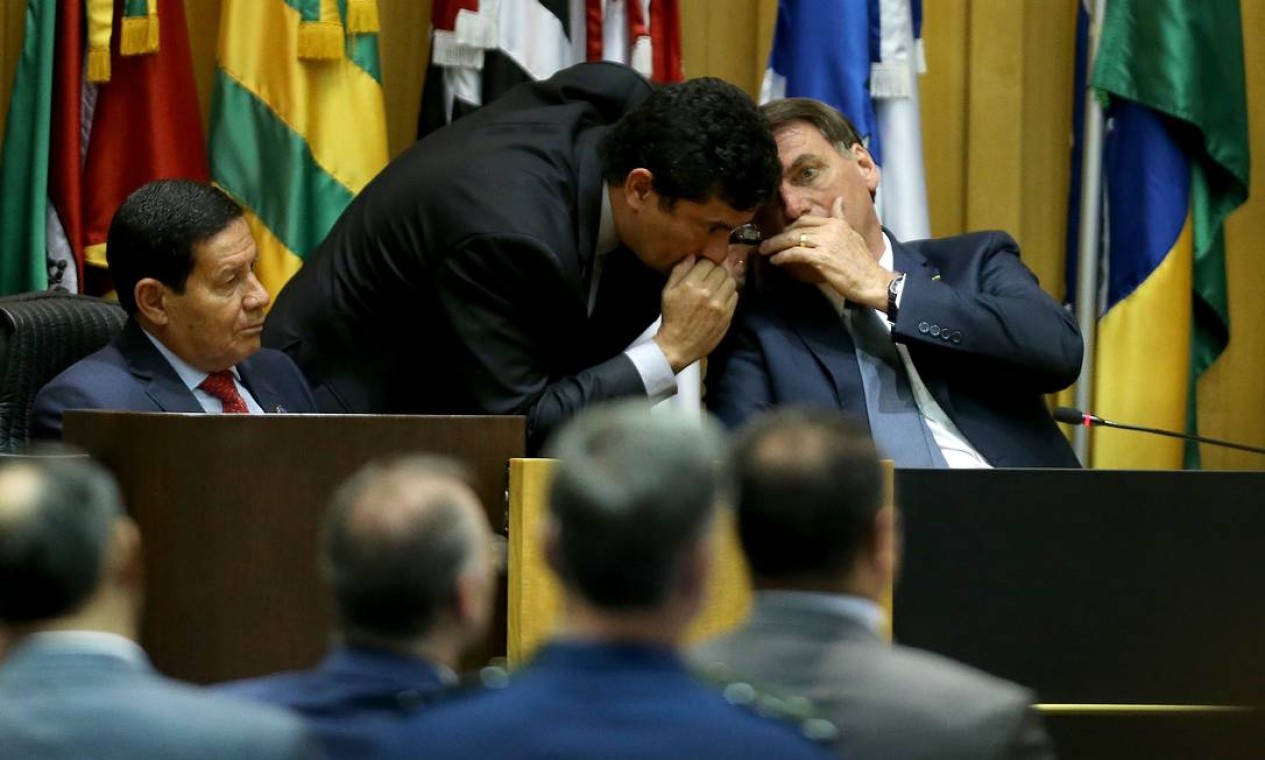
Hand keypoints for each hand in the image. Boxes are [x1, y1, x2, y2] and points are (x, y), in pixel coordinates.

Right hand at [654, 257, 738, 372]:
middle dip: (716, 271)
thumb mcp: (668, 292)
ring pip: (731, 281)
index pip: (707, 262)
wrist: (678, 345)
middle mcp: (708, 292)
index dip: (705, 263)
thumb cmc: (672, 317)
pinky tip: (721, 298)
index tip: (703, 269)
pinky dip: (729, 293)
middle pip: (721, 270)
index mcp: (691, 285)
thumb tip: (692, 255)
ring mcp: (720, 304)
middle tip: (711, 277)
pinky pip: (735, 295)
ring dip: (725, 281)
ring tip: (717, 286)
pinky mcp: (728, 314)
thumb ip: (679, 271)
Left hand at [758, 198, 893, 309]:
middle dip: (779, 235)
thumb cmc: (862, 262)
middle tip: (767, 243)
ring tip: (765, 251)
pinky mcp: (821, 257)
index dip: (791, 227)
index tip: (782, 234)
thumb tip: (839, 200)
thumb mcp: (852, 234)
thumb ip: (841, 218)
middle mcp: (830, 228)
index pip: (807, 220)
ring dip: (775, 245)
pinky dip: (782, 256)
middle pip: (797, 228)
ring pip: (793, 239)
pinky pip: (795, 253)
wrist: (871, 280)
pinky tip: (775, 260)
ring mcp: (826, 242)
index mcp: (837, 223)